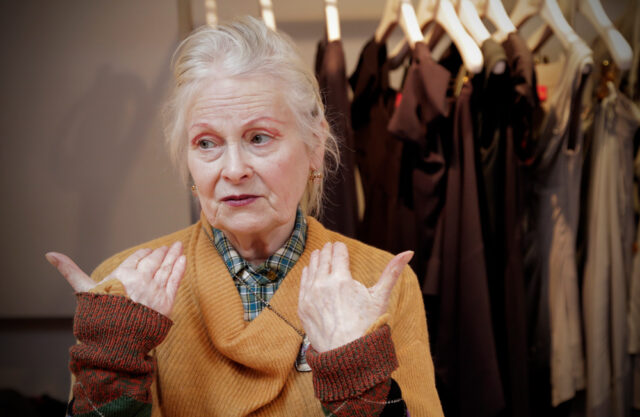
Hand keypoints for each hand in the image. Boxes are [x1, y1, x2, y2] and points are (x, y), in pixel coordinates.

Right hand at [45, 241, 186, 316]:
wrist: (115, 347)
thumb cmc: (97, 319)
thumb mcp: (85, 292)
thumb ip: (70, 271)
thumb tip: (49, 254)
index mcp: (121, 276)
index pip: (136, 258)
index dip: (144, 254)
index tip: (150, 251)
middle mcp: (139, 281)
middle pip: (153, 261)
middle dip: (161, 253)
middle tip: (168, 246)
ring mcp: (154, 291)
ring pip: (166, 268)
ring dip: (174, 255)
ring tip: (178, 247)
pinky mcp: (166, 303)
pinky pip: (175, 281)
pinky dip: (180, 268)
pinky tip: (183, 258)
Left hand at [298, 242, 412, 351]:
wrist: (348, 354)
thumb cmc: (367, 325)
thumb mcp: (380, 297)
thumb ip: (392, 272)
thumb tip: (409, 252)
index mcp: (341, 279)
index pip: (338, 254)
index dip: (340, 248)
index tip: (340, 245)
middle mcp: (323, 285)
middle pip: (323, 258)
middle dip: (328, 251)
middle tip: (329, 246)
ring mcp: (310, 296)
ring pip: (311, 268)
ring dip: (316, 260)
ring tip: (320, 255)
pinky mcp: (302, 307)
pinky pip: (303, 283)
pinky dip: (307, 274)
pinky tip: (309, 270)